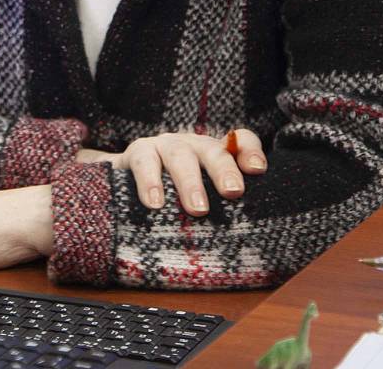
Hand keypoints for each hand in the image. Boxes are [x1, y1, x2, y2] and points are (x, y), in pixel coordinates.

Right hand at [73, 129, 265, 214]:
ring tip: (198, 209)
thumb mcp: (203, 200)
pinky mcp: (137, 153)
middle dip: (223, 169)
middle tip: (233, 192)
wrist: (125, 184)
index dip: (249, 151)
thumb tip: (251, 241)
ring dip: (190, 181)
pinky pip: (144, 163)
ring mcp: (164, 146)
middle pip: (212, 150)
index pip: (239, 141)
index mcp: (215, 154)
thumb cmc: (175, 200)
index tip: (257, 170)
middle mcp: (192, 145)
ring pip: (179, 156)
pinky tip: (154, 203)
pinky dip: (149, 182)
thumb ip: (224, 209)